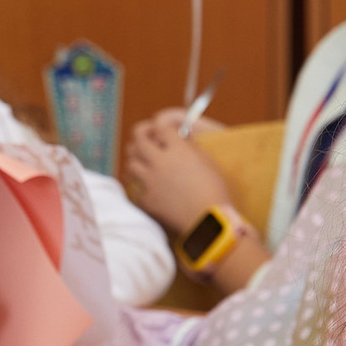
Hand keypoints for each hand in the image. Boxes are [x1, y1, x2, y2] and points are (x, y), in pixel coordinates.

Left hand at [123, 113, 235, 233]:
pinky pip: (136, 189)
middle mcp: (160, 162)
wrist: (208, 222)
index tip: (158, 127)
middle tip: (145, 136)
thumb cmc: (215, 192)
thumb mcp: (209, 163)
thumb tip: (183, 139)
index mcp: (178, 150)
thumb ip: (193, 148)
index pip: (159, 126)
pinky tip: (147, 186)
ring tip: (144, 162)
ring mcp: (151, 182)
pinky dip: (141, 186)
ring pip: (131, 163)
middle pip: (138, 139)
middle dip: (140, 133)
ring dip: (137, 160)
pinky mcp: (147, 200)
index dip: (158, 124)